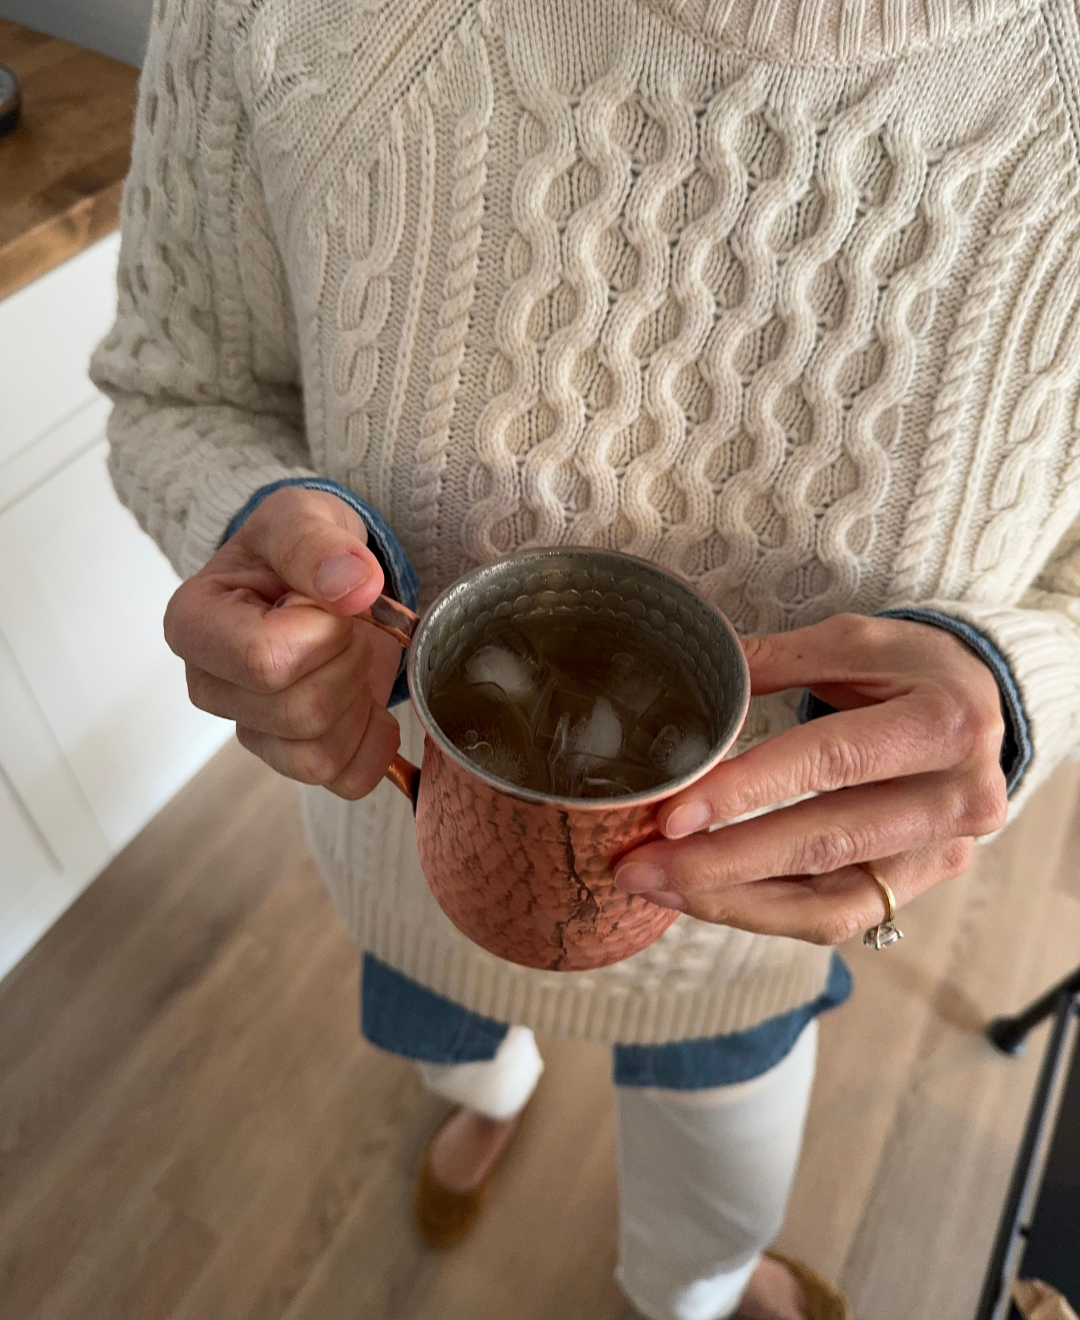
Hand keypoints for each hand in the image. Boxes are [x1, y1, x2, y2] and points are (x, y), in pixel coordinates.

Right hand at [164, 486, 402, 797]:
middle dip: (347, 663)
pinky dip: (372, 743)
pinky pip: (344, 779)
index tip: (326, 599)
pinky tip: (367, 702)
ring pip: (319, 755)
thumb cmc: (297, 545)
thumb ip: (317, 544)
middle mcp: (210, 687)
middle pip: (301, 712)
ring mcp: (249, 729)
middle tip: (346, 627)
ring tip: (350, 656)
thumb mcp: (302, 517)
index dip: (323, 630)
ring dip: (358, 702)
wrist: (321, 573)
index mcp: (194, 625)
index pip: (267, 660)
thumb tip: (353, 587)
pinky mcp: (290, 758)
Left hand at [614, 614, 1008, 943]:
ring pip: (827, 902)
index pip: (830, 762)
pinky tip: (699, 896)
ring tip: (653, 884)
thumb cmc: (909, 669)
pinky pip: (833, 919)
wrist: (981, 710)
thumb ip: (773, 661)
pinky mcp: (917, 887)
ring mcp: (940, 855)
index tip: (670, 814)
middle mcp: (955, 799)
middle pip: (823, 844)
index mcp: (942, 721)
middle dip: (720, 863)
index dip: (746, 791)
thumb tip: (687, 677)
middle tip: (637, 866)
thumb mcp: (852, 642)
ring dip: (729, 900)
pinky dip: (761, 913)